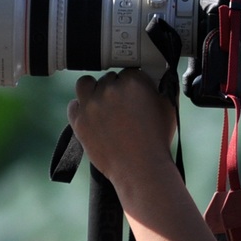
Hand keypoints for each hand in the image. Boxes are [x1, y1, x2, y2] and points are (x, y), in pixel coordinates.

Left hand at [67, 69, 176, 186]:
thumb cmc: (157, 140)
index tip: (133, 95)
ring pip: (86, 84)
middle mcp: (111, 89)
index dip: (131, 83)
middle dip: (114, 90)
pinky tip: (90, 116)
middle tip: (121, 106)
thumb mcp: (168, 108)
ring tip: (100, 103)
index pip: (128, 71)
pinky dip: (80, 109)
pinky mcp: (79, 121)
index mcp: (134, 82)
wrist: (141, 169)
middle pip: (108, 78)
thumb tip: (159, 77)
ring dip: (92, 91)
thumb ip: (162, 87)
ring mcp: (92, 104)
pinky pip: (73, 105)